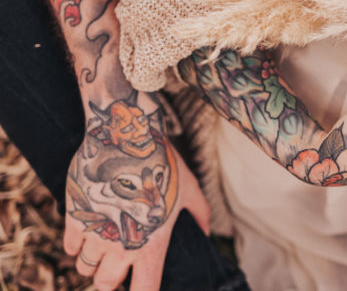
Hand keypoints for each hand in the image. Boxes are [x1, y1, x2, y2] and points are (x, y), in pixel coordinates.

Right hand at [63, 96, 209, 290]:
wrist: (126, 139)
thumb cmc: (164, 164)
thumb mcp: (190, 189)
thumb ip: (201, 214)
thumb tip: (209, 232)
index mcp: (151, 247)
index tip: (143, 285)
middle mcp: (121, 247)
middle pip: (105, 284)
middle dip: (110, 278)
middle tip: (119, 263)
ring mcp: (95, 234)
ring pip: (84, 267)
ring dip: (92, 261)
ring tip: (104, 245)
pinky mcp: (75, 218)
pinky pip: (69, 246)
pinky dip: (77, 243)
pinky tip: (89, 229)